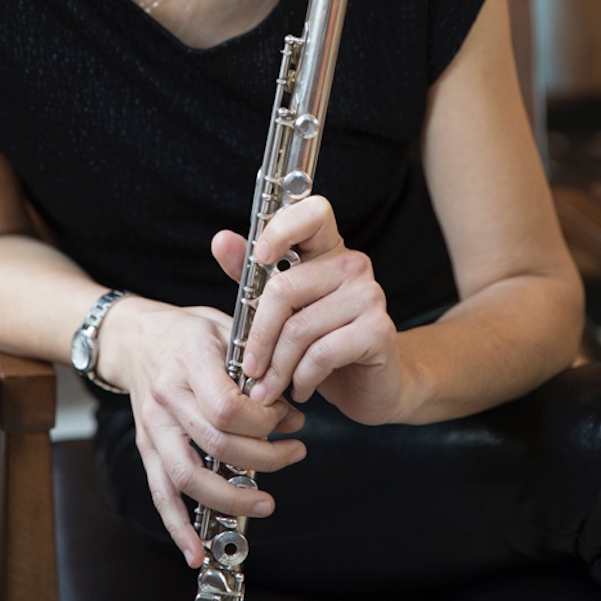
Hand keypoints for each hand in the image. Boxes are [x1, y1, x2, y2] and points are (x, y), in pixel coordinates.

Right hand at [100, 297, 306, 567]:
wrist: (137, 337)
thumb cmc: (190, 331)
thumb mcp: (229, 328)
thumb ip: (261, 364)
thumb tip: (292, 411)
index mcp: (192, 361)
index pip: (228, 407)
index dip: (264, 422)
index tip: (288, 419)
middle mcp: (169, 398)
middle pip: (216, 445)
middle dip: (264, 458)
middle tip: (295, 454)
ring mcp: (154, 428)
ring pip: (189, 476)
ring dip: (230, 498)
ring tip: (265, 504)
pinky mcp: (147, 449)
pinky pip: (160, 493)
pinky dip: (177, 525)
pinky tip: (195, 549)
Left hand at [211, 194, 406, 423]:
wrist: (371, 387)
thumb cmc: (321, 344)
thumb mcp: (282, 311)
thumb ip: (252, 276)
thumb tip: (221, 239)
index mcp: (329, 251)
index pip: (313, 212)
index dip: (282, 227)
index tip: (259, 256)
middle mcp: (353, 265)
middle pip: (285, 288)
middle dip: (258, 337)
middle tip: (249, 368)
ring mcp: (370, 295)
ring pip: (299, 328)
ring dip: (277, 368)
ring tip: (269, 388)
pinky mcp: (379, 330)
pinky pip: (322, 354)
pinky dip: (302, 379)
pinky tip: (301, 388)